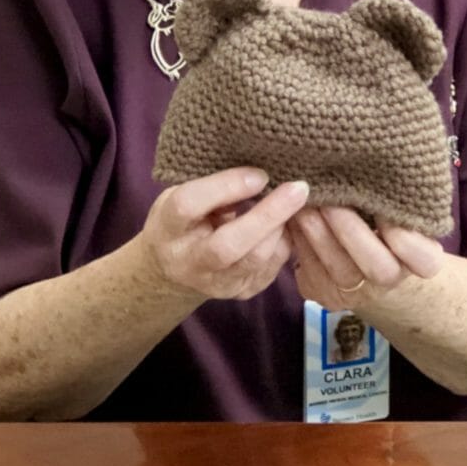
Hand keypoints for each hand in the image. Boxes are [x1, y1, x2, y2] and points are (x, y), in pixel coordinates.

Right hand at [142, 168, 309, 301]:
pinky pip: (271, 268)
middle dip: (267, 215)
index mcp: (168, 227)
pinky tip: (290, 221)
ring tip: (296, 200)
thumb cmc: (184, 217)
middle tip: (298, 188)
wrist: (173, 268)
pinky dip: (285, 241)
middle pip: (228, 244)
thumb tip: (259, 173)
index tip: (259, 174)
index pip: (190, 205)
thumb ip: (213, 186)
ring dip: (281, 227)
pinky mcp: (240, 292)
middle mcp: (189, 262)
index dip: (226, 187)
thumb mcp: (185, 192)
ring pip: (256, 260)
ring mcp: (216, 284)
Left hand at [290, 206, 443, 310]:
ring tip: (303, 205)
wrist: (365, 258)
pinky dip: (300, 243)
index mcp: (421, 260)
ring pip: (339, 271)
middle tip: (330, 200)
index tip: (385, 209)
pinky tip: (292, 218)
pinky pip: (311, 273)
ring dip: (318, 236)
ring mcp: (359, 294)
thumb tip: (373, 166)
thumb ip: (394, 197)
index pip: (425, 261)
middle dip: (351, 232)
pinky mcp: (327, 295)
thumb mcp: (397, 207)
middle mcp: (392, 281)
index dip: (405, 238)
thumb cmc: (384, 217)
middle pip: (378, 268)